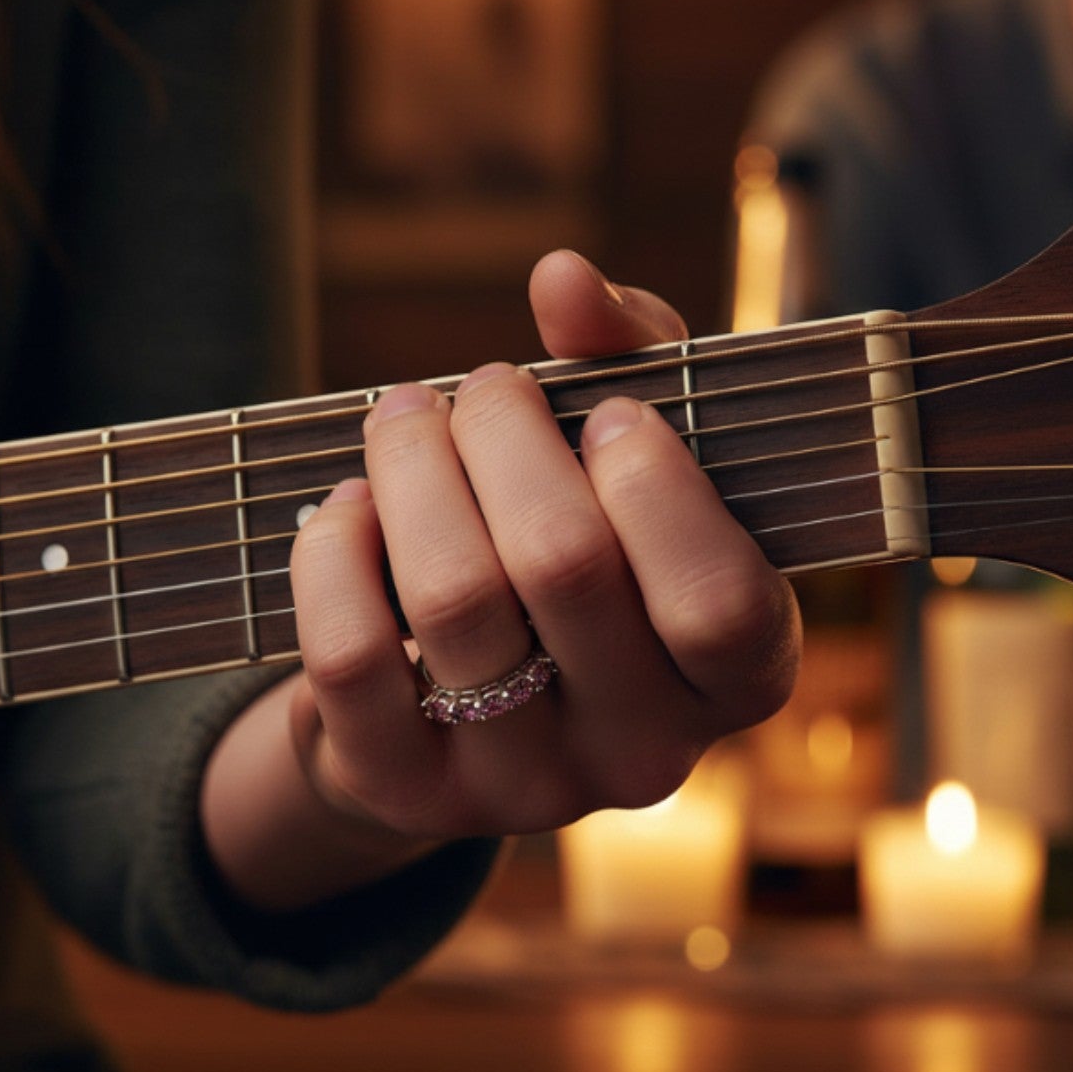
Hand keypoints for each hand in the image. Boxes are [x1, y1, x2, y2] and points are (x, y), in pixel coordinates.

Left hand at [200, 252, 799, 909]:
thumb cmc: (585, 546)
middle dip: (506, 436)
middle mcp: (643, 755)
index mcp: (737, 679)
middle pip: (564, 569)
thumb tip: (562, 278)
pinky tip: (350, 504)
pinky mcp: (405, 793)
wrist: (469, 700)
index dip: (657, 487)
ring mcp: (523, 788)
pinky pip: (351, 656)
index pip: (718, 604)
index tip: (606, 413)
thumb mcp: (634, 459)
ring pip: (454, 601)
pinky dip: (335, 551)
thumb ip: (629, 357)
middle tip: (484, 387)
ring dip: (414, 468)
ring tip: (405, 415)